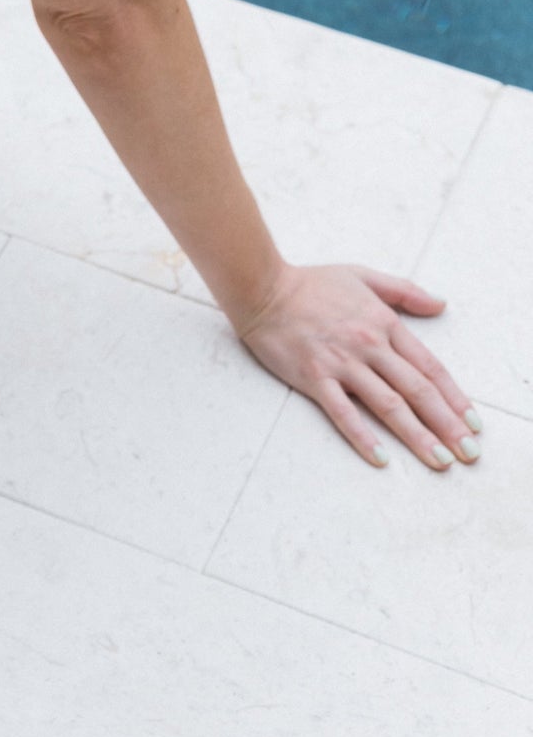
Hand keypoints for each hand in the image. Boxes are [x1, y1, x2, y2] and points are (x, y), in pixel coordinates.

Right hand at [232, 261, 482, 470]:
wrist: (263, 288)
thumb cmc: (311, 282)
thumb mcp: (363, 276)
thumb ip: (404, 291)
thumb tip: (441, 303)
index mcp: (383, 323)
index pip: (429, 367)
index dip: (455, 397)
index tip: (473, 423)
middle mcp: (369, 345)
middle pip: (417, 390)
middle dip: (447, 424)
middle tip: (469, 454)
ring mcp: (342, 363)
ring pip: (388, 404)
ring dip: (417, 435)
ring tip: (440, 460)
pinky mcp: (315, 377)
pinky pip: (343, 412)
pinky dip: (363, 436)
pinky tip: (381, 458)